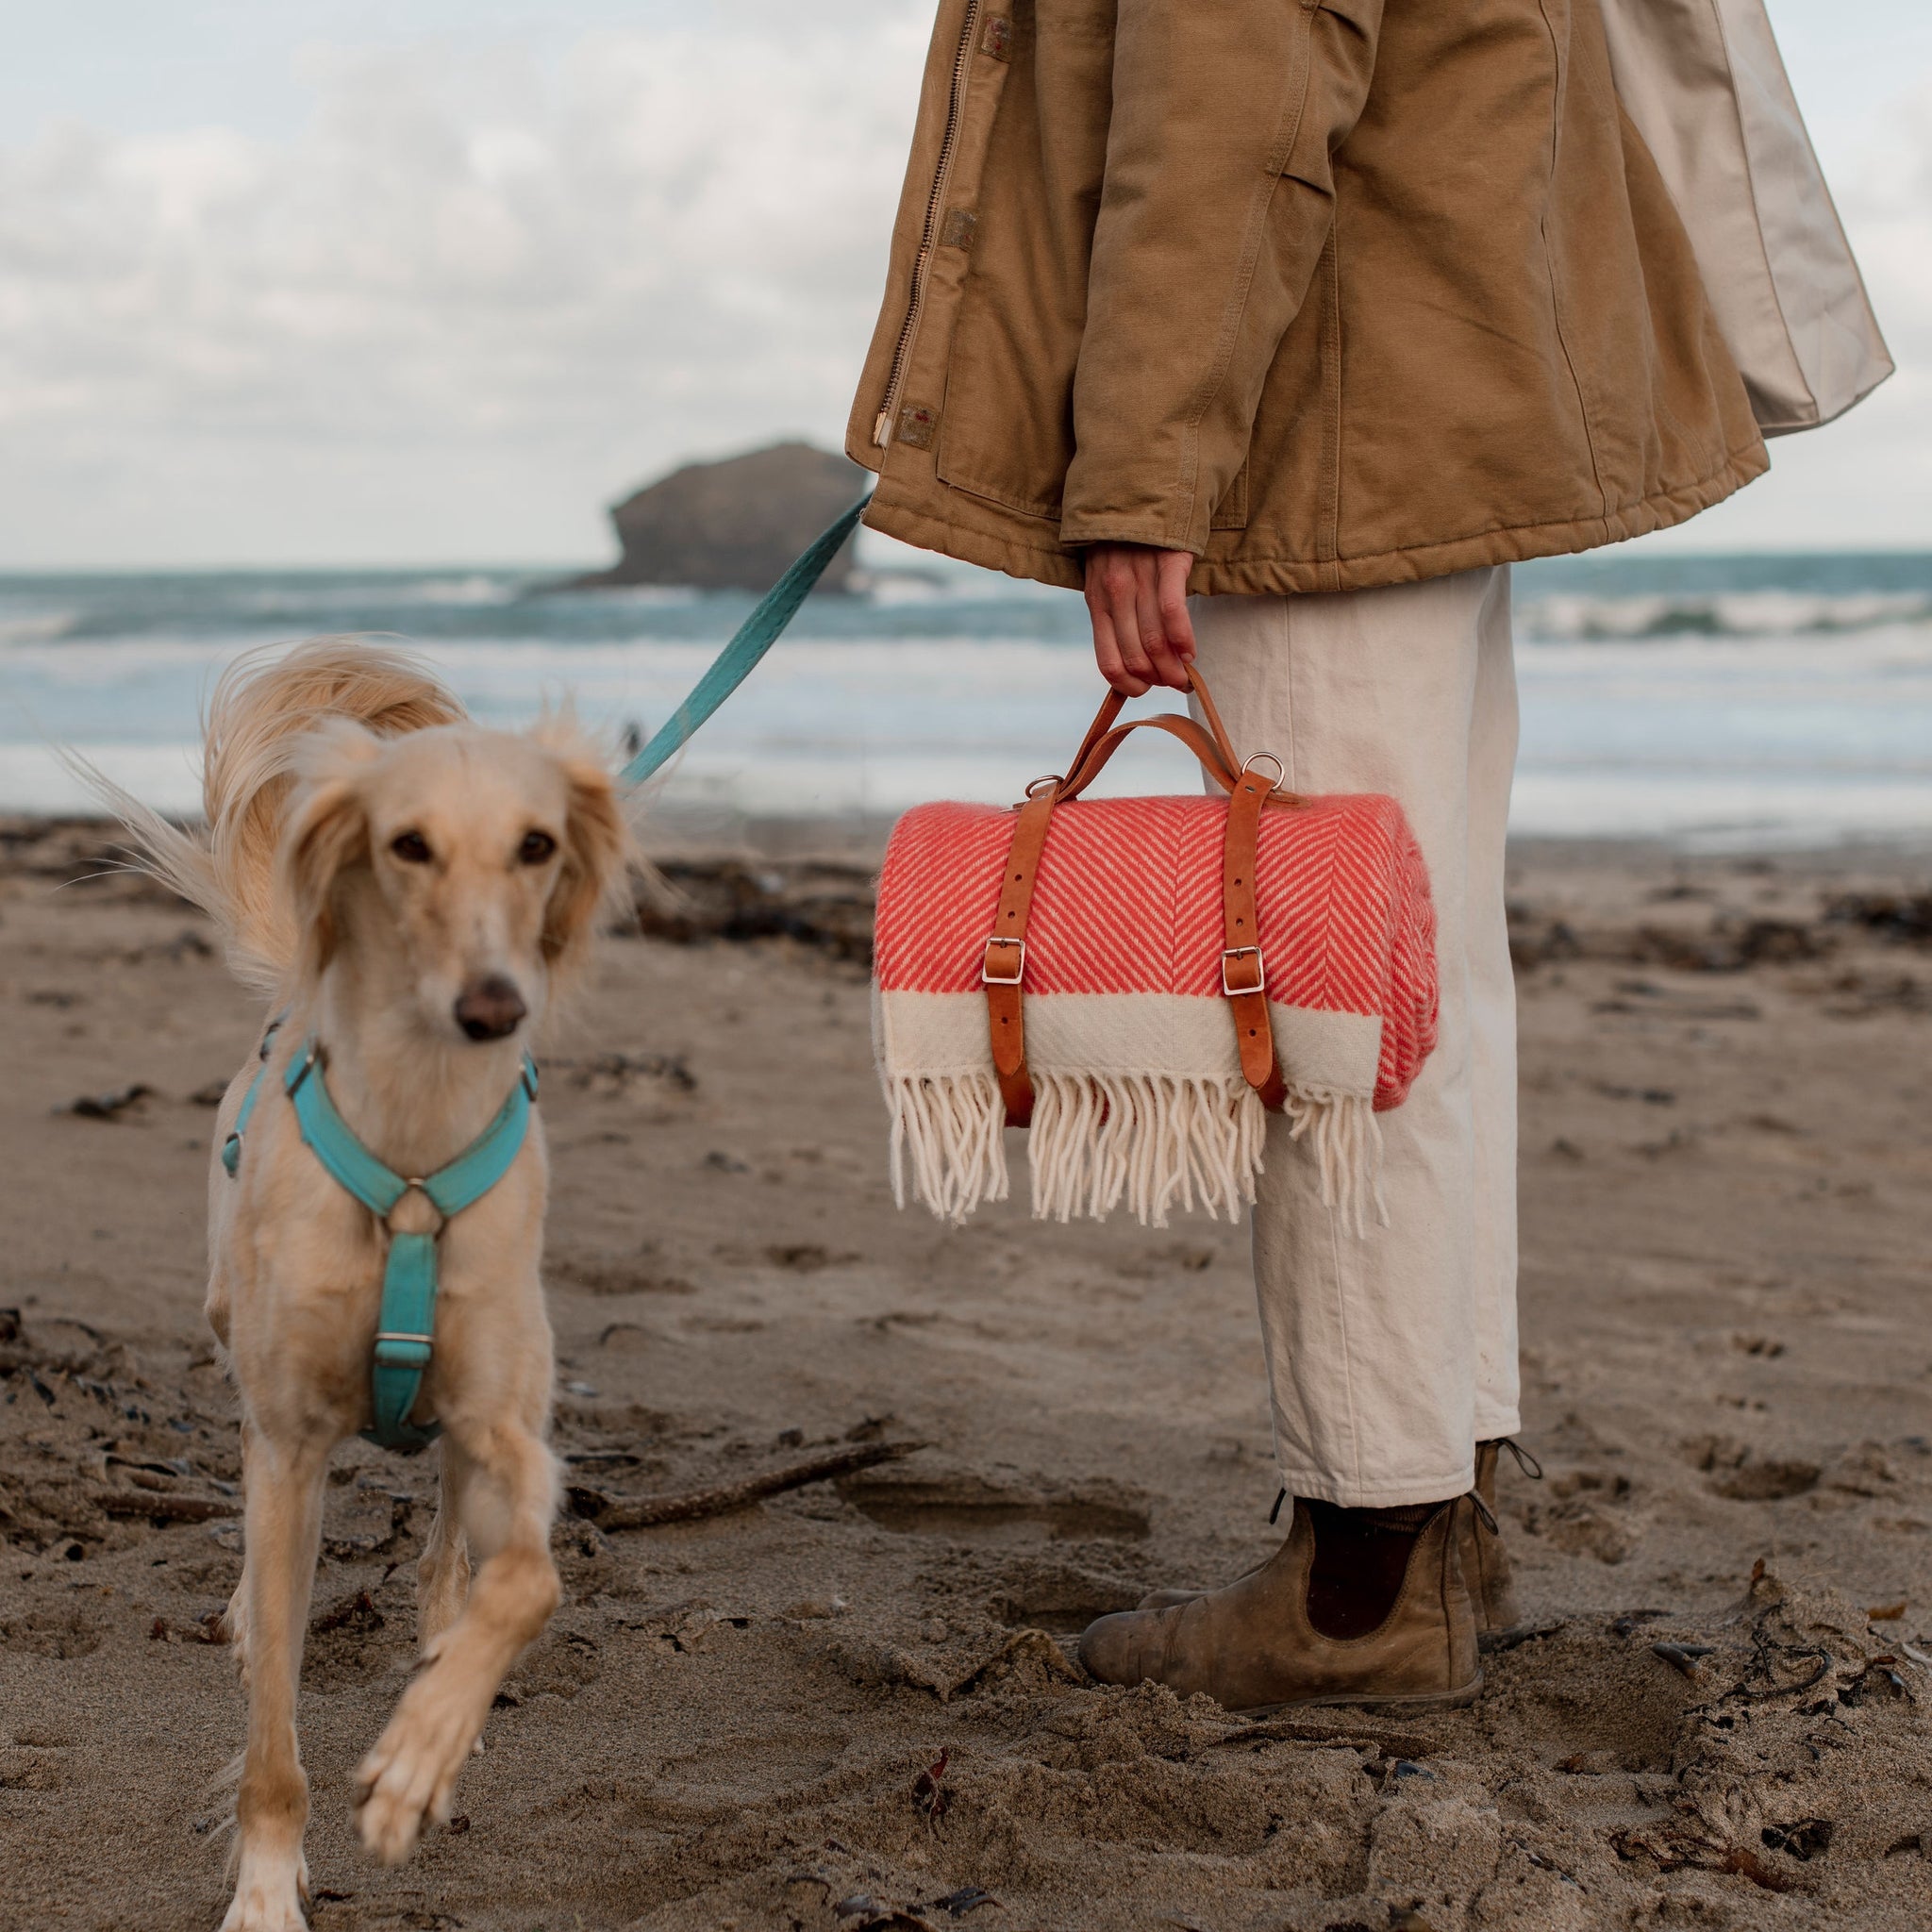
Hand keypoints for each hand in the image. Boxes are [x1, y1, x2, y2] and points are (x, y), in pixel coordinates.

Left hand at [1082, 543, 1196, 695]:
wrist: (1139, 490)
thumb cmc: (1125, 544)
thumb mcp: (1104, 579)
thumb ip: (1114, 616)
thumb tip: (1133, 665)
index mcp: (1096, 602)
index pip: (1109, 662)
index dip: (1130, 686)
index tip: (1148, 690)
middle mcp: (1114, 593)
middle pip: (1136, 656)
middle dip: (1159, 680)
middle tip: (1177, 684)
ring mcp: (1139, 577)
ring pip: (1155, 641)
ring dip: (1174, 667)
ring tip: (1186, 675)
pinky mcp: (1167, 562)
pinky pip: (1173, 611)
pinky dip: (1183, 638)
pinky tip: (1191, 651)